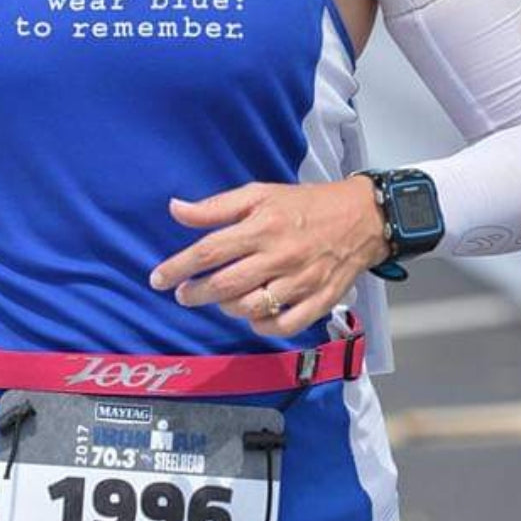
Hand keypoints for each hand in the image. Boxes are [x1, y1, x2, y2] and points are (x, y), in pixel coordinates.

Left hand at [149, 178, 389, 336]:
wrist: (362, 217)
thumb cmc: (304, 204)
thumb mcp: (259, 193)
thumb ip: (216, 207)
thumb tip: (175, 209)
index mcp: (262, 226)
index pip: (209, 252)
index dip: (178, 268)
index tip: (157, 279)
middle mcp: (279, 256)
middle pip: (226, 285)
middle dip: (196, 293)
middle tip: (184, 294)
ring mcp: (300, 282)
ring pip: (251, 308)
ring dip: (227, 308)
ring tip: (220, 299)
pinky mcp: (319, 301)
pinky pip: (284, 327)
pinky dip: (262, 327)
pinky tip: (253, 316)